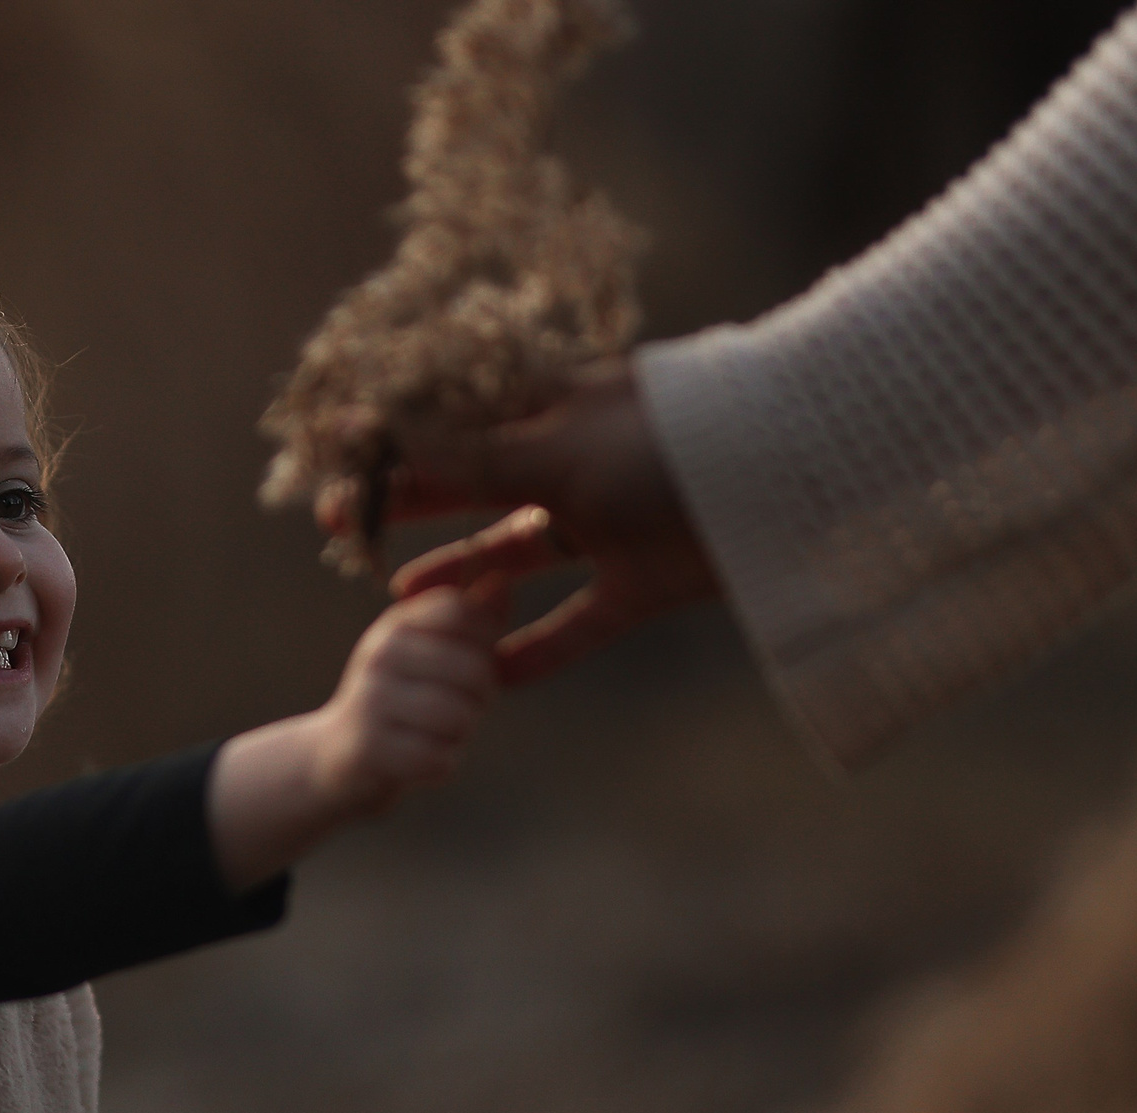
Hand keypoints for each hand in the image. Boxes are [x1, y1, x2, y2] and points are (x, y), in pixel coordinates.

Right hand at [317, 579, 508, 811]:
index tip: (470, 663)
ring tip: (437, 736)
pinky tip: (420, 762)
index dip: (485, 641)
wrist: (334, 756)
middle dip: (481, 698)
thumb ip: (471, 624)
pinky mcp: (368, 748)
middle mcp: (380, 654)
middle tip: (459, 711)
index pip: (462, 610)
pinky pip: (439, 759)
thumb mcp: (429, 654)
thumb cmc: (399, 702)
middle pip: (474, 670)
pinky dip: (440, 766)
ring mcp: (371, 699)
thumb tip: (505, 583)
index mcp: (398, 624)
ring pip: (459, 717)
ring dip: (460, 736)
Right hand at [348, 361, 720, 682]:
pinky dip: (540, 650)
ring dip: (463, 581)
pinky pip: (581, 623)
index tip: (339, 472)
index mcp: (557, 408)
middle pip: (477, 487)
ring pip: (521, 556)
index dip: (394, 448)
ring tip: (404, 606)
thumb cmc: (668, 441)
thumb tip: (372, 427)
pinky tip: (493, 680)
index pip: (458, 424)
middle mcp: (579, 462)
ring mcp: (613, 524)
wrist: (797, 477)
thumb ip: (465, 453)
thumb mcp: (556, 448)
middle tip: (344, 531)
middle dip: (411, 510)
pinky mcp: (647, 582)